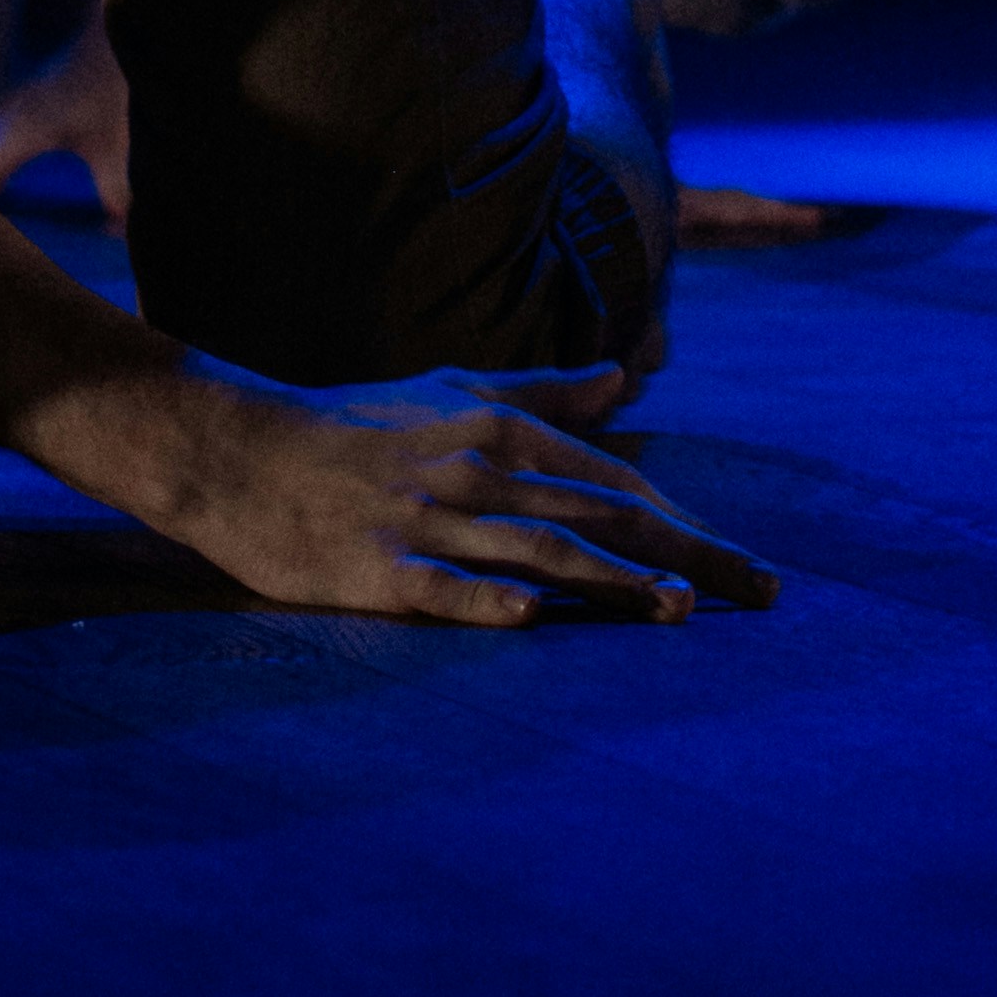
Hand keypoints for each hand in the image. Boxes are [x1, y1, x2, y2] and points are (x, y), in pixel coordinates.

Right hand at [144, 358, 776, 625]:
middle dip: (685, 554)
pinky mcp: (374, 567)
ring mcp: (425, 521)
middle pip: (598, 518)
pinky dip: (487, 601)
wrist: (238, 447)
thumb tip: (623, 376)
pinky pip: (439, 588)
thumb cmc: (351, 423)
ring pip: (535, 552)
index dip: (686, 519)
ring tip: (678, 611)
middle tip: (759, 592)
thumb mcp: (449, 390)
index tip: (744, 561)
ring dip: (613, 582)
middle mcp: (473, 473)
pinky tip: (533, 619)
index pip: (614, 480)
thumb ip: (540, 392)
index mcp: (496, 431)